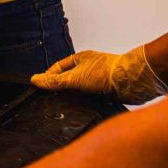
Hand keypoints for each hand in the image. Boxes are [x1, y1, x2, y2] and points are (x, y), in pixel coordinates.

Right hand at [31, 46, 167, 103]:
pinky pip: (91, 97)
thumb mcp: (74, 77)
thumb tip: (36, 80)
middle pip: (69, 79)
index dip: (49, 77)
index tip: (41, 87)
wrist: (132, 81)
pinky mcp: (106, 91)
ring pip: (80, 89)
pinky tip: (83, 107)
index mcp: (80, 59)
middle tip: (52, 98)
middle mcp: (89, 68)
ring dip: (75, 96)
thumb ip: (55, 81)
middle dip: (61, 88)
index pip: (58, 68)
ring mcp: (98, 80)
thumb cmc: (108, 72)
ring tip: (67, 104)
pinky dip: (86, 102)